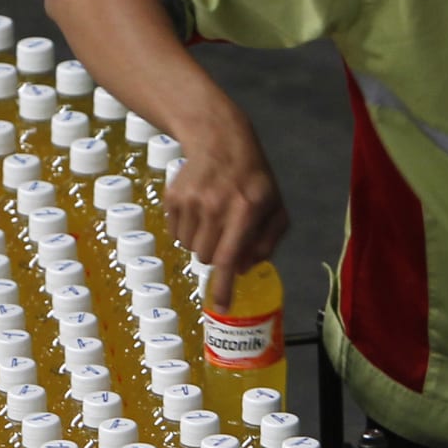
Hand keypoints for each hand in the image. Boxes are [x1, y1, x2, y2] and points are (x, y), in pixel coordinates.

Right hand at [163, 131, 289, 311]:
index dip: (225, 286)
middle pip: (207, 257)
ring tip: (211, 219)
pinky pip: (175, 233)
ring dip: (200, 242)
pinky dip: (186, 230)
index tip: (222, 307)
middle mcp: (215, 207)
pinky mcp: (173, 198)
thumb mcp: (274, 207)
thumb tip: (243, 269)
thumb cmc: (252, 178)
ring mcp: (191, 201)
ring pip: (189, 248)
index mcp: (245, 210)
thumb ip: (267, 242)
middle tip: (224, 236)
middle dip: (216, 255)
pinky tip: (198, 210)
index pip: (230, 258)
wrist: (219, 140)